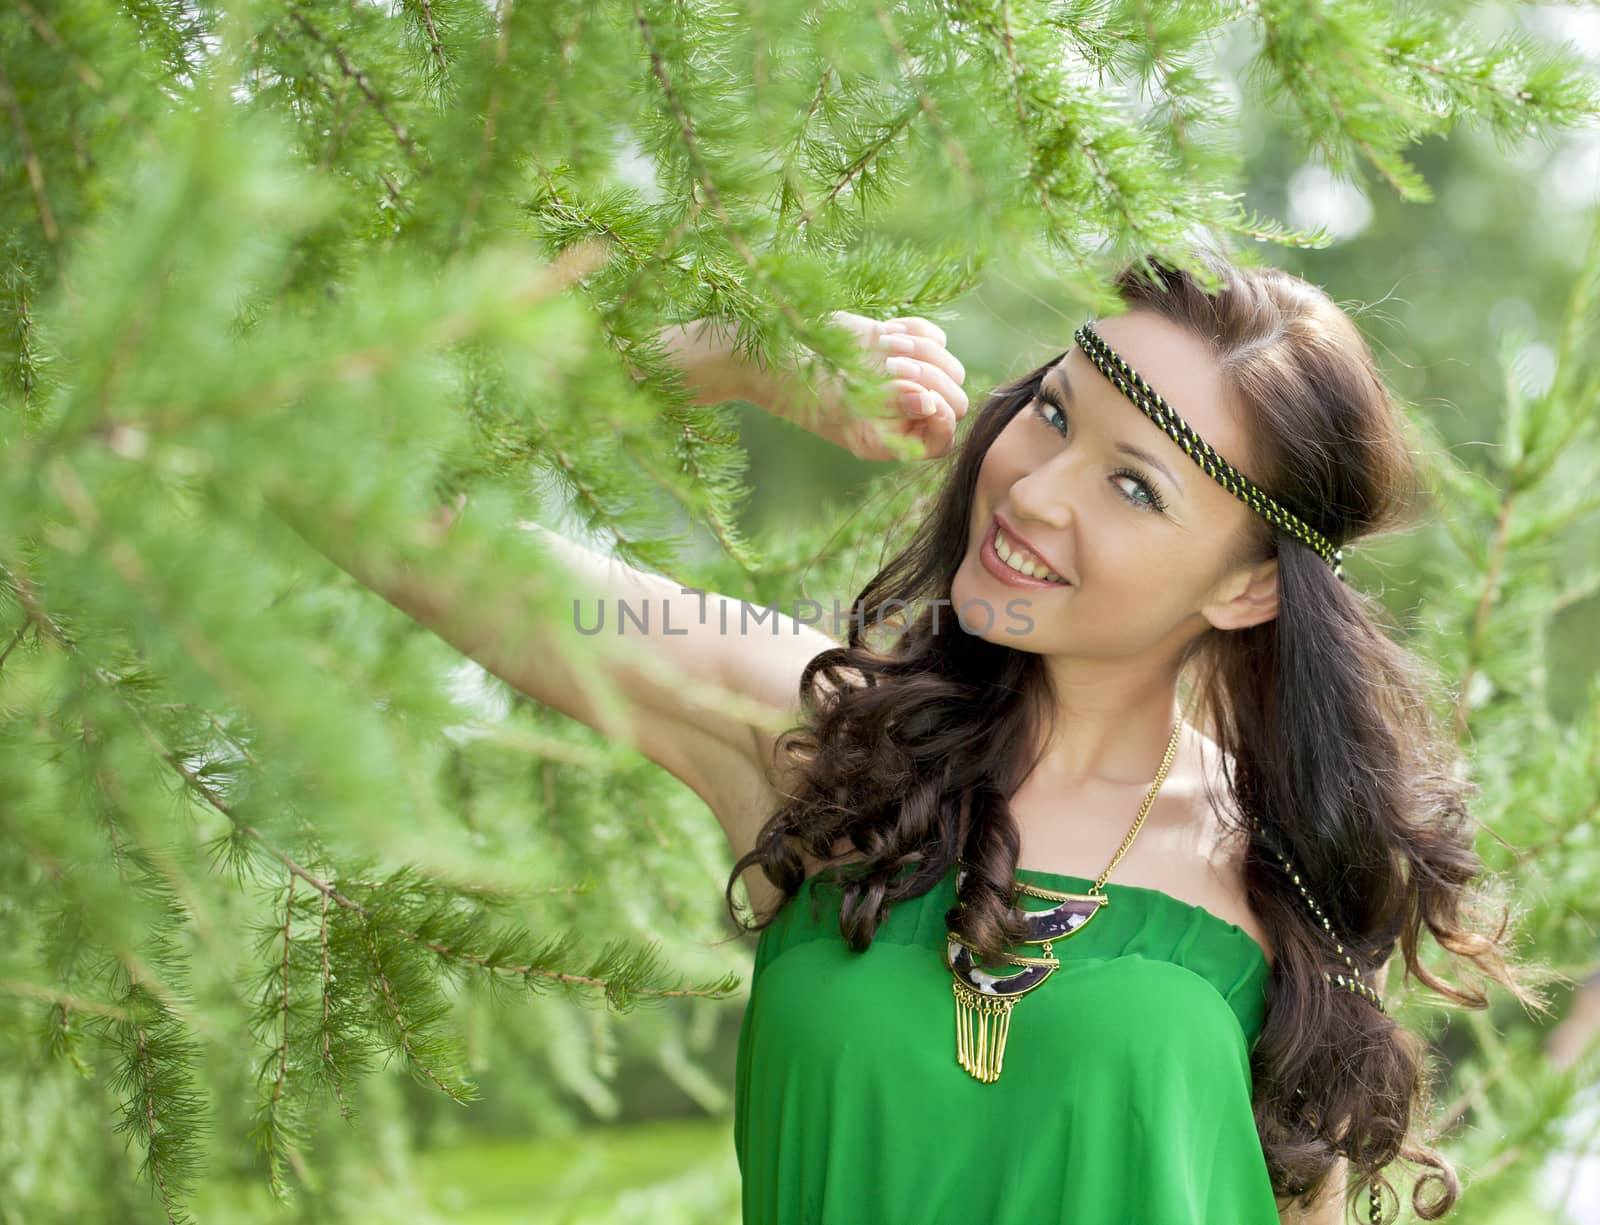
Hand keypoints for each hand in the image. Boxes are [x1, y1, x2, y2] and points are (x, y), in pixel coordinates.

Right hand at [809, 311, 969, 460]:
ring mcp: (915, 379)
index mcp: (899, 439)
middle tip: (892, 366)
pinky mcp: (911, 346)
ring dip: (922, 351)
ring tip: (884, 345)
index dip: (941, 419)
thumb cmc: (814, 394)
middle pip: (955, 400)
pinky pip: (937, 337)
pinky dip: (916, 331)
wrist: (793, 358)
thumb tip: (928, 402)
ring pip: (950, 367)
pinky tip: (883, 333)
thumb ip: (889, 411)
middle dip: (930, 380)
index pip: (943, 440)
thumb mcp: (848, 410)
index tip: (922, 397)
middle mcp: (912, 413)